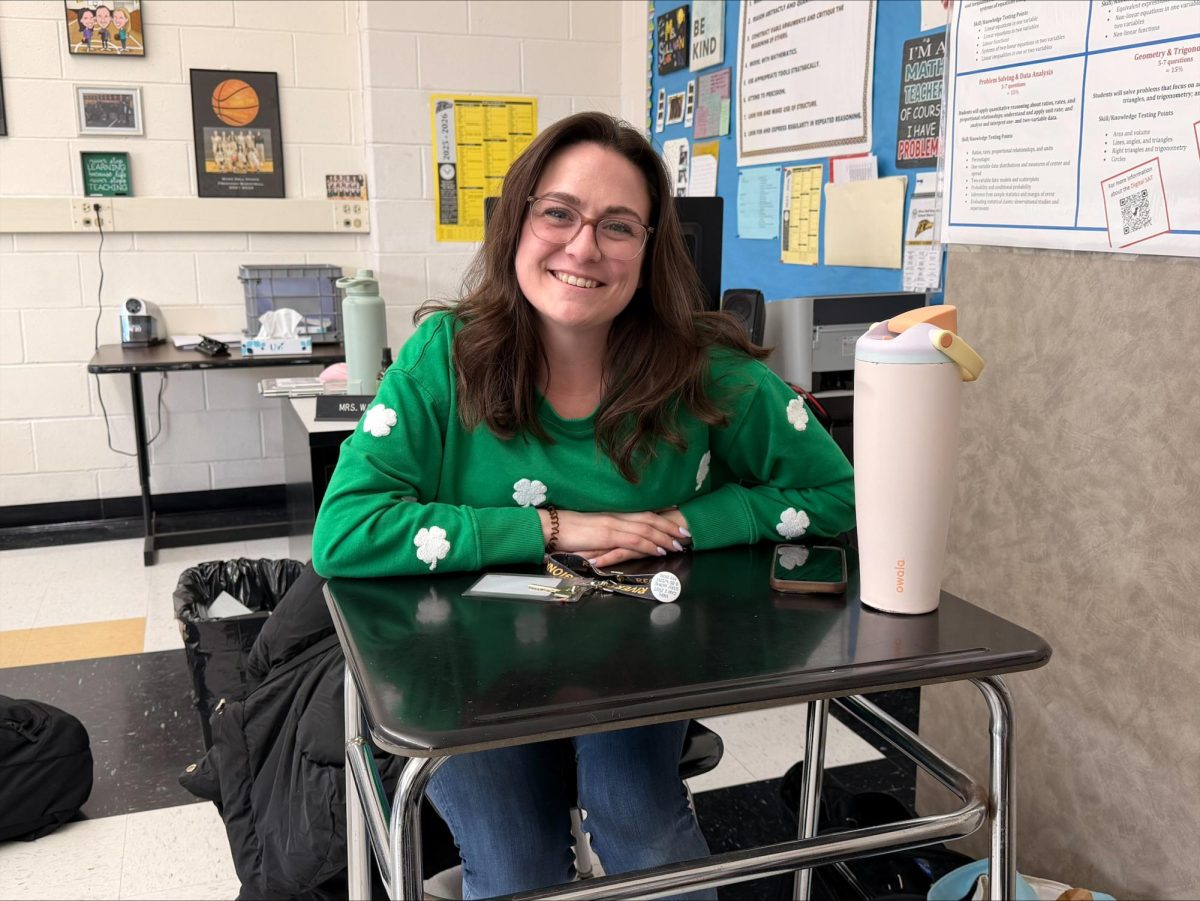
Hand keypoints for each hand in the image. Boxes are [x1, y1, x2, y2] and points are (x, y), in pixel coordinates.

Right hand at [539, 509, 690, 566]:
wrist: (551, 527)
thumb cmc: (567, 530)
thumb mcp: (591, 529)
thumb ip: (607, 534)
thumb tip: (619, 540)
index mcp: (613, 513)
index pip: (643, 512)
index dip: (661, 515)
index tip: (676, 518)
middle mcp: (616, 516)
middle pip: (650, 519)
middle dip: (670, 526)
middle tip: (686, 532)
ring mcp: (612, 525)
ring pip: (646, 529)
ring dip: (665, 537)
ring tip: (679, 544)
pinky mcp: (607, 535)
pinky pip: (634, 540)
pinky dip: (650, 544)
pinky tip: (659, 550)